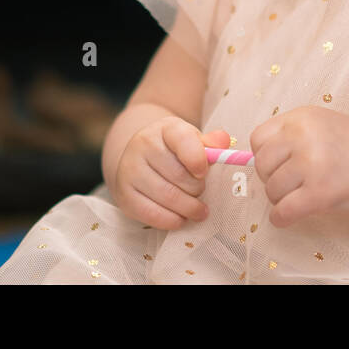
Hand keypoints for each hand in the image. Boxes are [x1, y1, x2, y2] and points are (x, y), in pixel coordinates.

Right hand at [112, 116, 232, 230]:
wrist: (138, 158)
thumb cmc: (173, 151)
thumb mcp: (191, 140)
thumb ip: (210, 142)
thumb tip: (224, 142)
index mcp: (165, 128)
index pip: (183, 139)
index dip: (198, 159)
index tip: (204, 173)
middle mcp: (143, 145)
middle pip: (178, 174)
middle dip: (197, 189)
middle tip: (201, 192)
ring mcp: (130, 170)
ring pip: (167, 196)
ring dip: (188, 207)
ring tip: (198, 209)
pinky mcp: (124, 195)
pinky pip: (152, 214)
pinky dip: (172, 220)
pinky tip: (181, 218)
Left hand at [249, 106, 348, 227]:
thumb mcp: (321, 125)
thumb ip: (291, 135)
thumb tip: (254, 160)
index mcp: (302, 117)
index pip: (258, 138)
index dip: (265, 156)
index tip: (278, 165)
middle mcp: (304, 136)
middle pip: (262, 165)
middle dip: (271, 179)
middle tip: (290, 184)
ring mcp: (312, 163)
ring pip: (272, 190)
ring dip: (280, 199)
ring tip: (299, 197)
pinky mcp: (320, 192)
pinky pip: (283, 211)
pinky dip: (281, 218)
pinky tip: (289, 217)